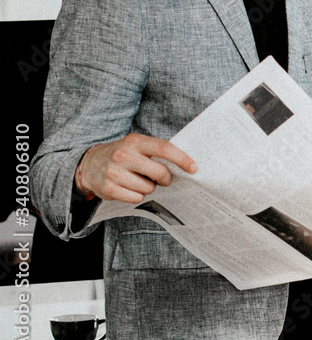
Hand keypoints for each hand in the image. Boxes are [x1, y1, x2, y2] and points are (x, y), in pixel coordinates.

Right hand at [75, 133, 197, 203]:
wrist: (89, 164)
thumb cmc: (122, 155)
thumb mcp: (137, 145)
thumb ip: (157, 151)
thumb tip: (184, 164)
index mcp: (135, 141)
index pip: (164, 148)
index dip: (182, 159)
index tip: (194, 168)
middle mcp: (123, 155)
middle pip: (159, 172)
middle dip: (166, 179)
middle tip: (163, 179)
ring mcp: (114, 172)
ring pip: (148, 188)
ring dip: (148, 187)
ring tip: (138, 180)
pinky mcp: (108, 189)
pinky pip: (136, 198)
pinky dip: (137, 195)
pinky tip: (128, 187)